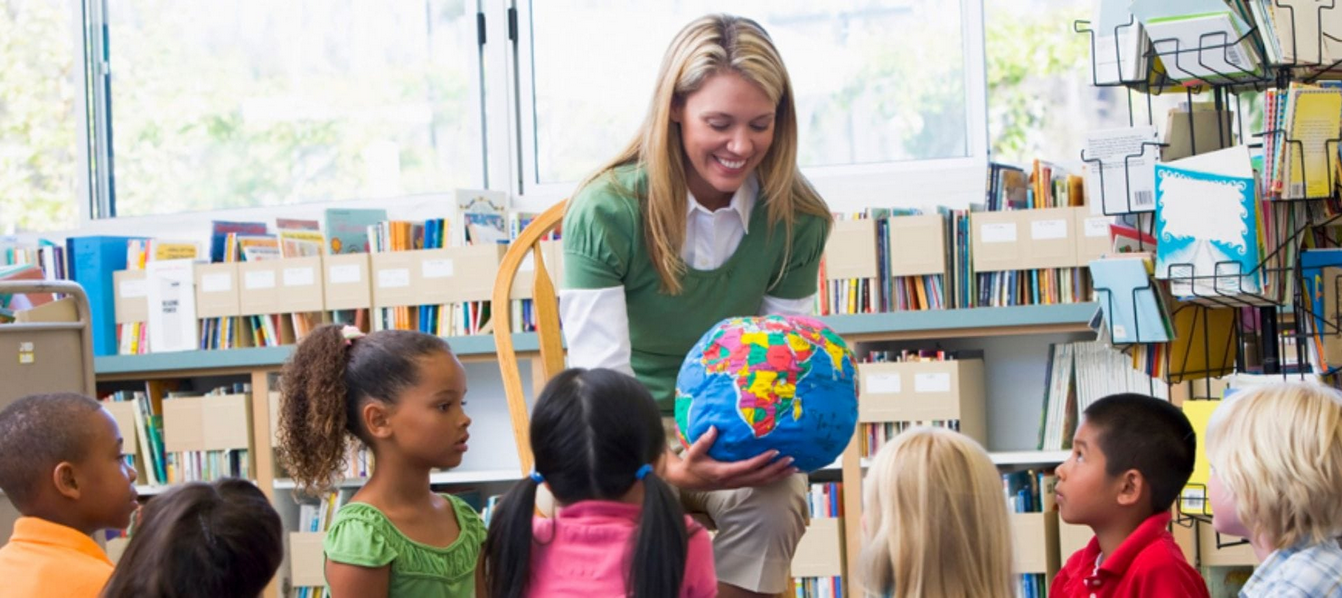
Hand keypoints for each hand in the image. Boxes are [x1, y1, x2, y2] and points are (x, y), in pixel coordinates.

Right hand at [663, 426, 797, 490]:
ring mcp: (737, 484)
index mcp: (723, 472)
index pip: (747, 467)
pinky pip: (759, 482)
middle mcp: (733, 480)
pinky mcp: (739, 483)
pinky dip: (773, 478)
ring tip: (794, 468)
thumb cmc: (692, 464)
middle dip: (777, 469)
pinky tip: (783, 472)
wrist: (687, 481)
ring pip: (762, 482)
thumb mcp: (694, 452)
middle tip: (791, 460)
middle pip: (760, 477)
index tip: (774, 452)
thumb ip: (704, 441)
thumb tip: (714, 428)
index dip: (761, 460)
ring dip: (778, 475)